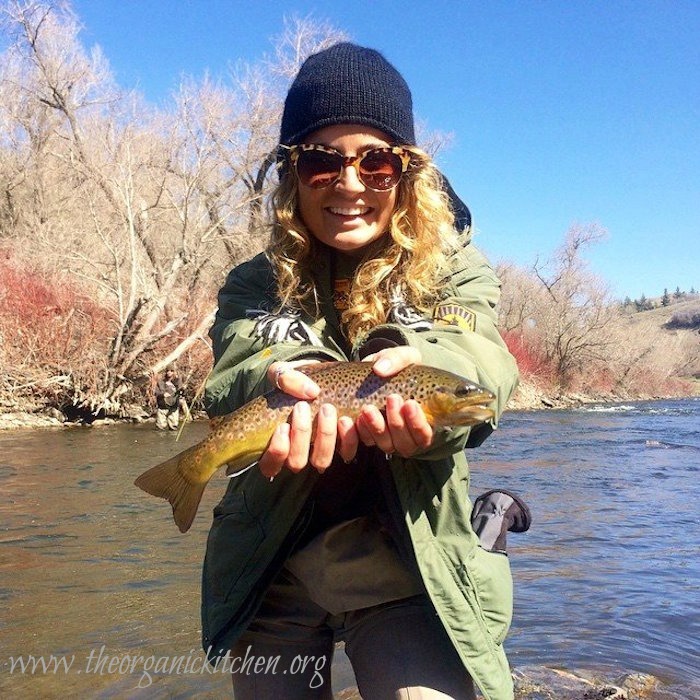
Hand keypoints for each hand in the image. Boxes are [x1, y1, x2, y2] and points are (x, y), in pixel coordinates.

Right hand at [259, 361, 358, 478]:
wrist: (319, 379)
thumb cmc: (294, 381)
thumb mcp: (283, 373)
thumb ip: (286, 379)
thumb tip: (311, 392)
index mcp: (277, 441)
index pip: (269, 465)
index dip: (276, 452)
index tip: (283, 426)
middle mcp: (297, 452)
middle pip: (296, 462)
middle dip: (301, 435)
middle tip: (303, 406)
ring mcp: (319, 451)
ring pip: (321, 461)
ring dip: (325, 437)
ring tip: (328, 409)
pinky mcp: (341, 445)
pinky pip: (347, 453)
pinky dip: (349, 439)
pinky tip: (348, 418)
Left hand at [356, 347, 433, 456]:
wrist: (374, 371)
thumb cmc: (396, 366)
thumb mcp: (402, 356)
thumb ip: (397, 359)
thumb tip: (380, 369)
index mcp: (421, 419)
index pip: (424, 434)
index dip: (418, 424)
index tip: (410, 403)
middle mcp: (405, 434)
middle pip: (405, 443)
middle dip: (397, 423)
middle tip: (391, 398)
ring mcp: (385, 436)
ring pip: (385, 444)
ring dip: (377, 428)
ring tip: (368, 408)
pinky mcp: (366, 434)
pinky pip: (362, 441)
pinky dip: (358, 431)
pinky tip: (351, 418)